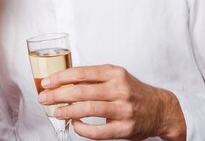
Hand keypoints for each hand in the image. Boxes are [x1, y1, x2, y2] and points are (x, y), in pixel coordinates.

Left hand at [39, 64, 185, 140]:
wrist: (160, 109)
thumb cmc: (132, 91)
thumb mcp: (115, 77)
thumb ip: (92, 79)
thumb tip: (62, 81)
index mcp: (114, 73)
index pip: (81, 73)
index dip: (60, 78)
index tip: (46, 82)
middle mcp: (119, 89)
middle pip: (81, 91)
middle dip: (57, 95)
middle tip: (44, 98)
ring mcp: (123, 109)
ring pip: (88, 109)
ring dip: (67, 111)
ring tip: (56, 112)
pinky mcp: (125, 128)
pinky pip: (98, 131)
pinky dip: (82, 128)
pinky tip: (75, 125)